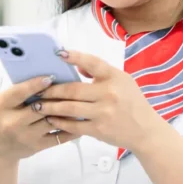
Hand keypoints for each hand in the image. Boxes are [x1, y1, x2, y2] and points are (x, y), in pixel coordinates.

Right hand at [0, 75, 78, 162]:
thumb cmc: (1, 118)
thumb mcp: (2, 102)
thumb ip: (19, 91)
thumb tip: (46, 77)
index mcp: (2, 105)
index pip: (20, 92)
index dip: (36, 84)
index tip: (51, 77)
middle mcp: (13, 121)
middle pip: (40, 107)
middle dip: (57, 97)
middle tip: (73, 88)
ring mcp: (26, 136)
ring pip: (52, 121)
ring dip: (68, 111)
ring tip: (80, 101)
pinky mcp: (37, 146)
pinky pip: (59, 136)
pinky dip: (72, 127)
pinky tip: (80, 118)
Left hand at [36, 50, 165, 153]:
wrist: (145, 130)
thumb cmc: (132, 102)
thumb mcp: (123, 81)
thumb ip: (100, 72)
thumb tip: (76, 64)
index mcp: (115, 77)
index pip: (93, 63)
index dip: (75, 57)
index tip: (59, 53)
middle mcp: (109, 93)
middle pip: (73, 89)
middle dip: (52, 90)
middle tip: (37, 89)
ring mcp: (103, 112)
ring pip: (69, 108)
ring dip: (50, 106)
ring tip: (38, 105)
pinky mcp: (99, 129)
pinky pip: (74, 125)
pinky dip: (60, 122)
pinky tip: (50, 119)